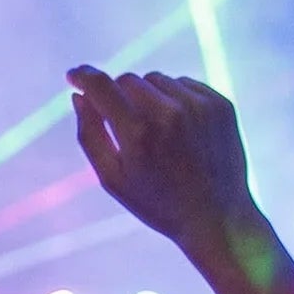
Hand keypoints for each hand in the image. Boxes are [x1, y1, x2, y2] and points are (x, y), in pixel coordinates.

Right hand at [68, 67, 252, 255]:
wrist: (217, 218)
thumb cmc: (157, 204)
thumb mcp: (113, 179)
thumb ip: (90, 135)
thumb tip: (78, 96)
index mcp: (137, 133)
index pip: (101, 86)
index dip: (83, 77)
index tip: (73, 75)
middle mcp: (169, 112)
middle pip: (128, 80)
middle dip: (120, 97)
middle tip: (127, 129)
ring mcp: (198, 105)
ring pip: (157, 80)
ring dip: (149, 98)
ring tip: (158, 135)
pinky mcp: (220, 103)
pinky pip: (184, 84)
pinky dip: (175, 100)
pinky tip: (181, 132)